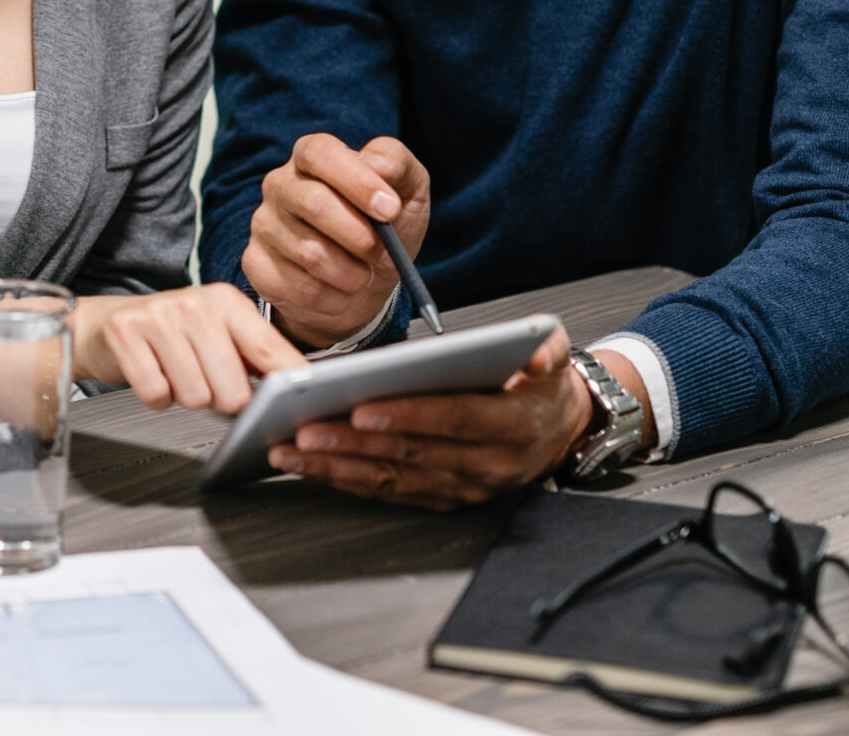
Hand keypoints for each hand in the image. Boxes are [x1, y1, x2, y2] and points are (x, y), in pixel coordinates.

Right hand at [74, 283, 305, 413]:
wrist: (106, 323)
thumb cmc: (171, 334)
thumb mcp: (218, 333)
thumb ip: (256, 357)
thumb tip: (298, 386)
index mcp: (228, 302)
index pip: (270, 350)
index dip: (287, 384)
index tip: (298, 404)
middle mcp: (197, 304)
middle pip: (233, 391)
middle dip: (221, 400)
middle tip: (205, 382)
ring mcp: (160, 316)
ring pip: (195, 397)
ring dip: (185, 397)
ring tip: (175, 373)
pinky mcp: (125, 333)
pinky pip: (156, 394)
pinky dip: (155, 396)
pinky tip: (153, 374)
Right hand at [242, 134, 431, 347]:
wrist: (365, 279)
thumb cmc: (384, 226)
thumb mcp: (406, 189)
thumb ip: (396, 163)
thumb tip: (378, 166)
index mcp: (312, 155)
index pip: (320, 154)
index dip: (357, 181)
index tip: (390, 210)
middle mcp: (280, 184)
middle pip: (312, 203)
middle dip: (360, 235)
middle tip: (386, 254)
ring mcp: (263, 224)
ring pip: (308, 252)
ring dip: (351, 272)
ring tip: (364, 275)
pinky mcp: (256, 263)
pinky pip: (296, 286)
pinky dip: (332, 298)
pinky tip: (341, 292)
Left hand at [266, 323, 615, 508]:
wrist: (559, 431)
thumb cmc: (539, 386)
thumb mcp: (552, 355)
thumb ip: (543, 348)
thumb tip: (536, 351)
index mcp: (512, 426)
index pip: (453, 420)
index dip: (407, 416)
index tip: (360, 410)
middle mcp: (488, 466)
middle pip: (411, 455)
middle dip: (352, 445)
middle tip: (302, 431)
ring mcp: (465, 489)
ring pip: (393, 480)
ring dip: (338, 469)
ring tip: (289, 452)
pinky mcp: (445, 501)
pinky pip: (391, 493)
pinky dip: (347, 482)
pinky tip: (310, 468)